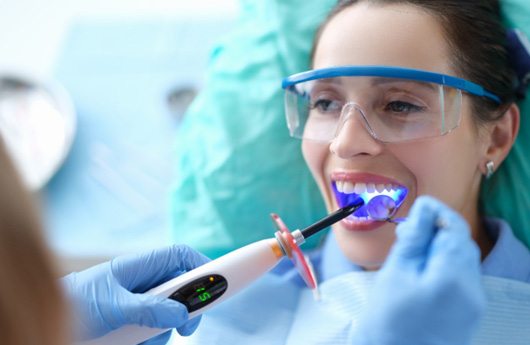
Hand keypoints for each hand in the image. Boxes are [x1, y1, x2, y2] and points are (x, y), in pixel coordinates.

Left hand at [61, 245, 209, 340]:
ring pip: (170, 312)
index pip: (179, 256)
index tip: (215, 285)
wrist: (52, 322)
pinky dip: (154, 338)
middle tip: (188, 327)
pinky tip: (138, 342)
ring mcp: (139, 301)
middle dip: (188, 307)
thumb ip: (150, 308)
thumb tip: (182, 314)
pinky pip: (156, 328)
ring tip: (146, 339)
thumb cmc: (76, 302)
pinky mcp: (134, 320)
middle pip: (181, 286)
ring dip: (167, 328)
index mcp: (140, 265)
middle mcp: (143, 281)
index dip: (200, 265)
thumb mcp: (115, 305)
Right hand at [353, 196, 485, 344]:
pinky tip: (423, 272)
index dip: (437, 212)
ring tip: (412, 252)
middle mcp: (472, 290)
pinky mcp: (470, 313)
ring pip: (463, 260)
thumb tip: (425, 208)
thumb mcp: (395, 272)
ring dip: (441, 249)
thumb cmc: (386, 320)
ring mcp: (474, 304)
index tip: (419, 206)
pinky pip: (463, 279)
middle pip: (462, 244)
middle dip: (438, 231)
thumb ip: (414, 238)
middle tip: (408, 231)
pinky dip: (446, 267)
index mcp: (453, 277)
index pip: (454, 228)